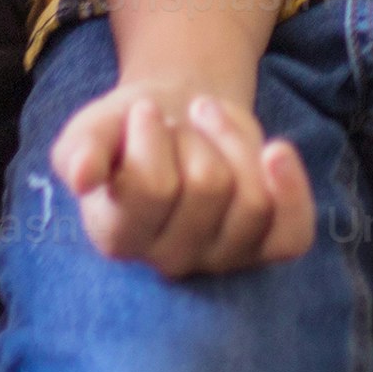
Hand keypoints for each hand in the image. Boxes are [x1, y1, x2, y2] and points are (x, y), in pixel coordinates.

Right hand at [51, 75, 315, 279]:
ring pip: (253, 201)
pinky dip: (293, 190)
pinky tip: (276, 150)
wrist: (178, 116)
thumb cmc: (128, 127)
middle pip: (208, 187)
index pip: (151, 187)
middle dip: (196, 136)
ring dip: (234, 141)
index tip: (145, 111)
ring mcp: (222, 259)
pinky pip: (293, 234)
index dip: (152, 134)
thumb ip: (80, 148)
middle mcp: (169, 260)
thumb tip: (80, 175)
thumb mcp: (95, 127)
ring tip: (210, 124)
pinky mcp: (266, 248)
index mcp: (118, 236)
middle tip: (180, 125)